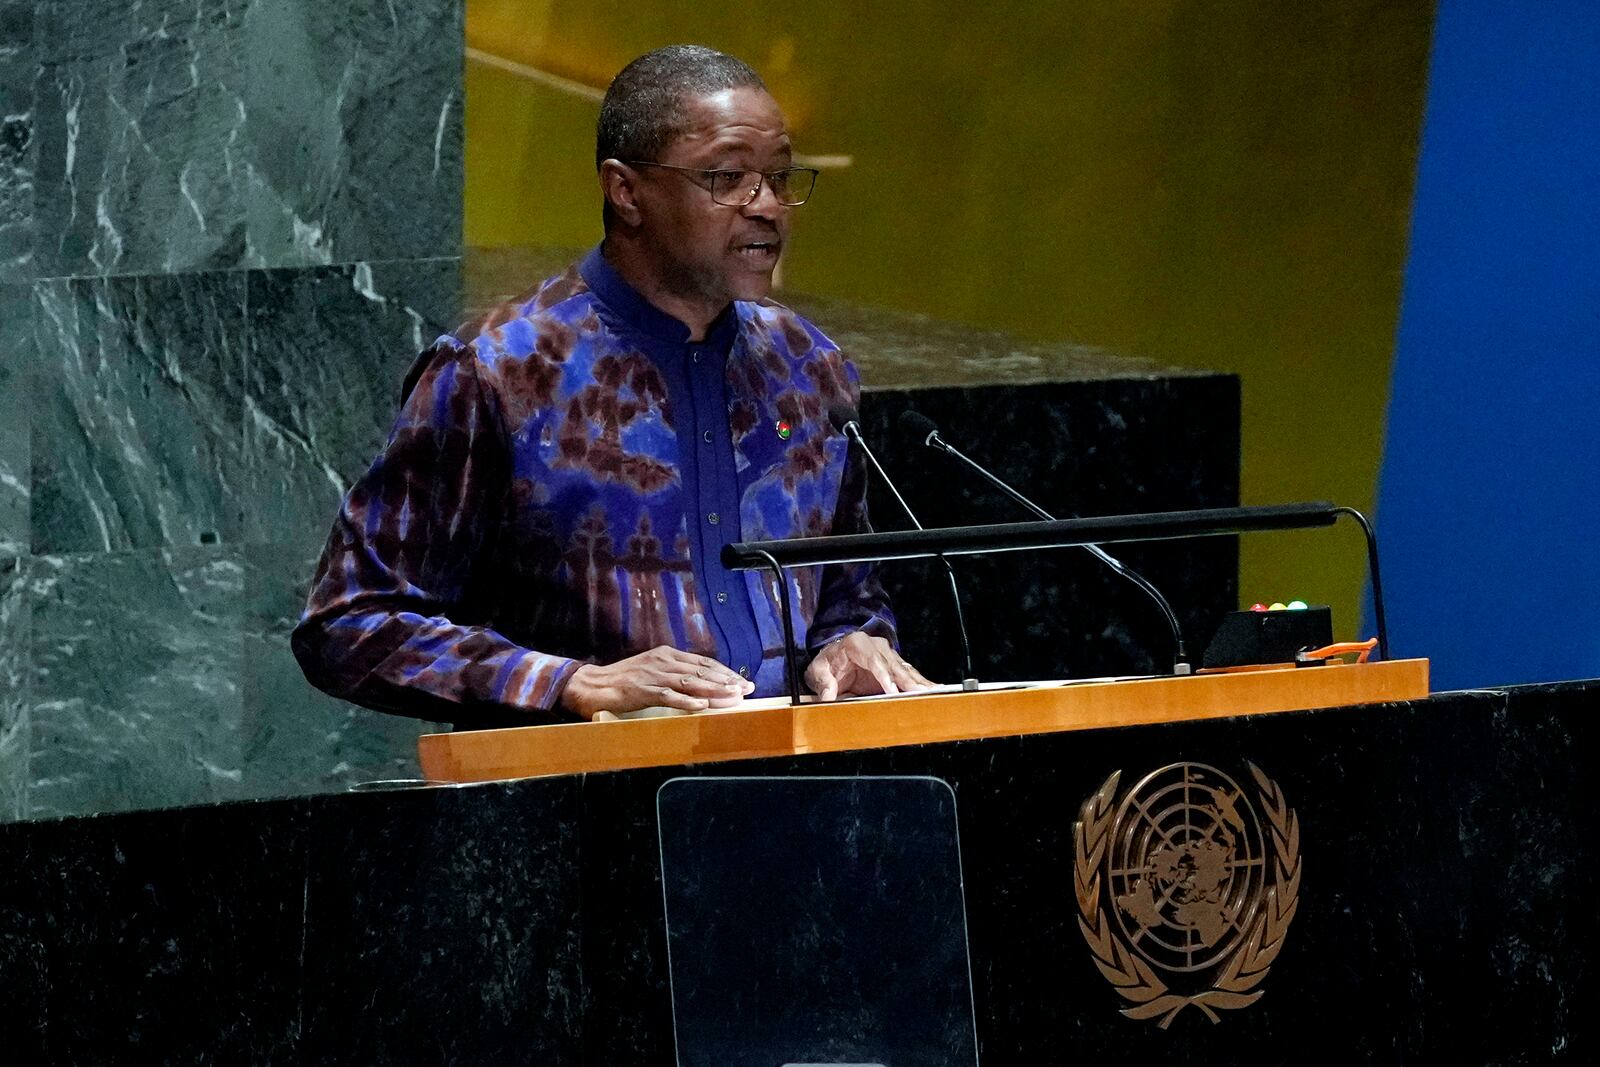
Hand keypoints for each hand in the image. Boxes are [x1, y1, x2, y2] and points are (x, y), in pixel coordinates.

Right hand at [561, 646, 753, 720]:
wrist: (592, 685)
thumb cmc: (623, 680)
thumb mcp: (652, 670)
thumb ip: (674, 674)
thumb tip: (702, 685)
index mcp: (667, 654)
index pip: (703, 662)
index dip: (725, 671)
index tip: (742, 680)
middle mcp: (663, 661)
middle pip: (702, 671)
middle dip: (727, 680)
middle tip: (747, 689)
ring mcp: (653, 676)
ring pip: (690, 683)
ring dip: (714, 691)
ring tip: (733, 697)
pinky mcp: (642, 691)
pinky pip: (668, 696)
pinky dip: (686, 702)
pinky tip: (701, 707)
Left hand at [805, 632, 933, 700]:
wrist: (831, 658)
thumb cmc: (826, 663)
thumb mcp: (817, 672)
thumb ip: (823, 685)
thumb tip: (826, 699)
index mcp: (856, 644)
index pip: (873, 659)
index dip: (883, 675)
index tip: (891, 690)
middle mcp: (875, 646)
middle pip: (893, 664)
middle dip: (907, 680)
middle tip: (920, 693)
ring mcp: (887, 655)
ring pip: (905, 669)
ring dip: (919, 683)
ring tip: (933, 693)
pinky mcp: (893, 666)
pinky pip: (908, 675)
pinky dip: (920, 684)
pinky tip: (933, 691)